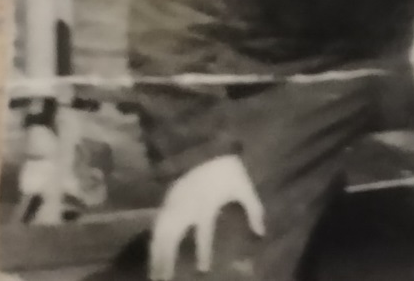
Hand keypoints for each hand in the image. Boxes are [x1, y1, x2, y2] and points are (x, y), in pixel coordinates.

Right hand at [148, 154, 264, 278]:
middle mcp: (187, 206)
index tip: (202, 270)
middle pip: (172, 237)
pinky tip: (152, 252)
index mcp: (206, 205)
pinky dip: (153, 239)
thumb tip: (261, 233)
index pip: (203, 233)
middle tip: (163, 280)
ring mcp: (174, 203)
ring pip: (160, 232)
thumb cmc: (230, 171)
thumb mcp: (246, 189)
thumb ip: (254, 211)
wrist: (212, 147)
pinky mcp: (167, 199)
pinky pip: (157, 223)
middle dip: (167, 259)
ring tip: (153, 273)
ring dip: (155, 253)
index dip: (203, 252)